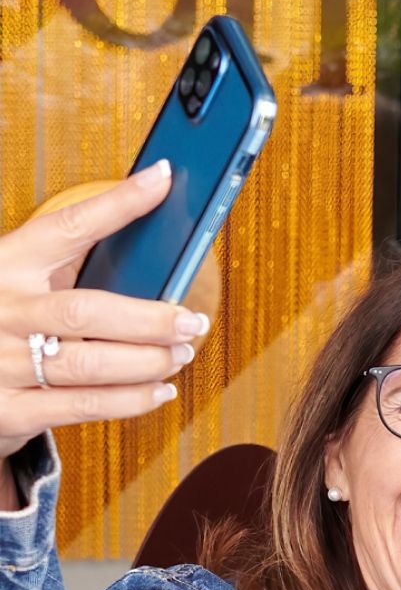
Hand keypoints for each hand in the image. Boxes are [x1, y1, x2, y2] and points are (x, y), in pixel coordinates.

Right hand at [0, 162, 204, 463]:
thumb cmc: (3, 316)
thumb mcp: (22, 275)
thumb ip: (72, 261)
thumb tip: (155, 241)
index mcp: (6, 264)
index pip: (66, 226)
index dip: (117, 203)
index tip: (162, 180)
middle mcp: (1, 309)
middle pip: (86, 312)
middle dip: (151, 319)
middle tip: (192, 322)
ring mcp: (1, 362)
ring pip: (91, 365)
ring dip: (149, 362)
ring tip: (182, 353)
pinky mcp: (9, 409)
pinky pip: (84, 406)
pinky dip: (133, 400)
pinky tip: (161, 389)